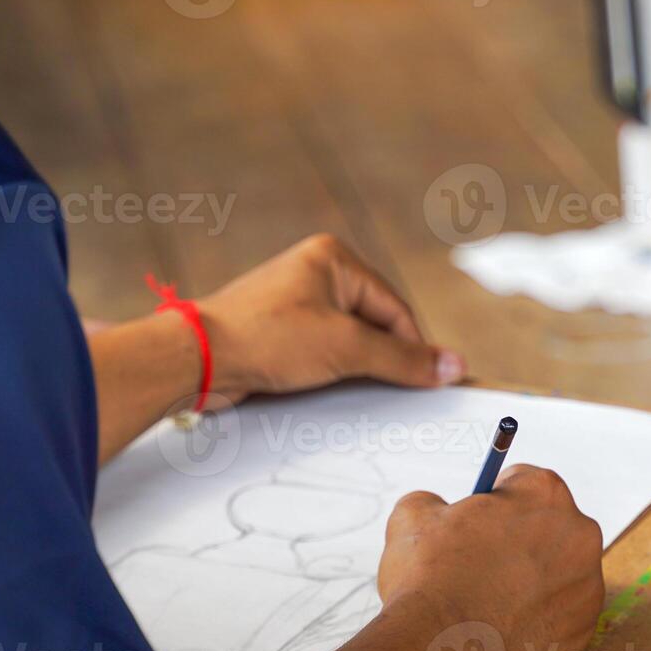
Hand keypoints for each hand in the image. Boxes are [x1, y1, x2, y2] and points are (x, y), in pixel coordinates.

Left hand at [200, 234, 464, 400]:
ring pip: (347, 342)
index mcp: (334, 258)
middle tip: (391, 392)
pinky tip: (326, 391)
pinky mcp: (277, 331)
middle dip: (381, 359)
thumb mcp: (346, 349)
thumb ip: (403, 358)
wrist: (197, 359)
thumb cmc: (265, 338)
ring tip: (348, 389)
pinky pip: (320, 353)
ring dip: (354, 370)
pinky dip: (329, 374)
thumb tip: (452, 366)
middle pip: (373, 324)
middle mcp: (314, 273)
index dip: (413, 348)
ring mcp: (293, 303)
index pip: (394, 308)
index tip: (431, 382)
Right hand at [377, 466, 604, 650]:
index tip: (478, 523)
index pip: (524, 483)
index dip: (496, 503)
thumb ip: (435, 503)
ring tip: (488, 603)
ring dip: (530, 583)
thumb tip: (438, 513)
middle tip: (481, 566)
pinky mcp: (583, 631)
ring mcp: (587, 586)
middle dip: (519, 542)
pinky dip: (536, 622)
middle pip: (549, 529)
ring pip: (557, 576)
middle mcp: (580, 534)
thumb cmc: (429, 578)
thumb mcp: (413, 516)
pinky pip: (559, 618)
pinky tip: (501, 629)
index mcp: (545, 493)